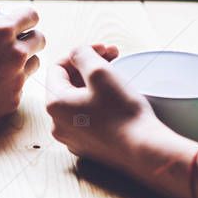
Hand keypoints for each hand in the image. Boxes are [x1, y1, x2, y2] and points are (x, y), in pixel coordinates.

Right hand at [0, 0, 45, 142]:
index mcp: (1, 32)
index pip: (31, 15)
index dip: (22, 16)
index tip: (13, 22)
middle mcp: (16, 55)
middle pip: (39, 39)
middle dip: (27, 37)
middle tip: (7, 42)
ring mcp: (16, 79)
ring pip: (34, 63)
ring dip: (23, 60)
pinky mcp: (11, 101)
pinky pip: (21, 86)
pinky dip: (11, 82)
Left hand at [47, 45, 197, 197]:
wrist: (143, 149)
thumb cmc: (121, 111)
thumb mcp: (100, 72)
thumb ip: (82, 55)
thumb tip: (76, 53)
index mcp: (54, 105)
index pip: (57, 68)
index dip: (80, 54)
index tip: (102, 49)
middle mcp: (57, 124)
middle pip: (68, 84)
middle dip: (89, 66)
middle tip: (112, 56)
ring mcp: (72, 137)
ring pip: (78, 100)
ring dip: (95, 83)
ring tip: (116, 73)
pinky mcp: (89, 146)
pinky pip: (87, 117)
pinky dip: (98, 102)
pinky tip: (115, 97)